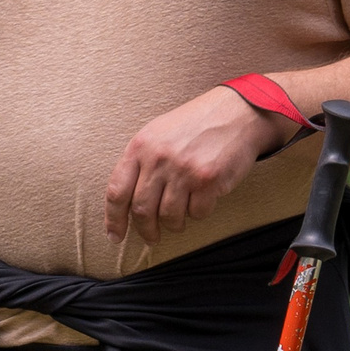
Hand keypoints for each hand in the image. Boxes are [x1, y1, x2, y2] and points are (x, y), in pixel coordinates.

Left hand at [104, 85, 290, 245]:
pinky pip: (197, 213)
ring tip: (180, 219)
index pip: (117, 191)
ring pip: (169, 216)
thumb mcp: (157, 134)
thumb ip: (140, 163)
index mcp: (140, 146)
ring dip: (174, 224)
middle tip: (152, 237)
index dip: (113, 219)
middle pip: (142, 210)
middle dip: (146, 231)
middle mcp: (158, 158)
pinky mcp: (208, 180)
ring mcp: (183, 169)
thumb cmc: (195, 126)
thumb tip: (125, 203)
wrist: (235, 113)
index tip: (115, 236)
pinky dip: (199, 213)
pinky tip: (202, 200)